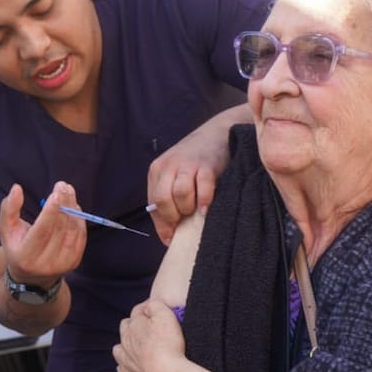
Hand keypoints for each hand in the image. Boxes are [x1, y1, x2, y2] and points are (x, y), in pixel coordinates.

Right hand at [0, 182, 86, 285]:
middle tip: (62, 185)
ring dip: (72, 208)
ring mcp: (62, 264)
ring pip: (71, 231)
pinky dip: (79, 219)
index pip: (41, 232)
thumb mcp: (6, 229)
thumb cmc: (17, 246)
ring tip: (68, 191)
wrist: (32, 276)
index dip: (49, 213)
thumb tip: (17, 188)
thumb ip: (9, 209)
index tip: (55, 194)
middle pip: (59, 229)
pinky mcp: (74, 261)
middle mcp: (45, 263)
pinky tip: (74, 206)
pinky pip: (80, 236)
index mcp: (26, 256)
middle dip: (63, 204)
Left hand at [113, 299, 186, 371]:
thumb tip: (149, 304)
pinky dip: (125, 369)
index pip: (138, 311)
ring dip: (125, 347)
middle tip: (150, 328)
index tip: (159, 311)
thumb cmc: (168, 346)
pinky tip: (132, 369)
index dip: (148, 309)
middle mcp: (126, 343)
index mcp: (134, 326)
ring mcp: (125, 362)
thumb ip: (155, 305)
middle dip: (134, 326)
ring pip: (119, 350)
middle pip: (125, 329)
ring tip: (136, 348)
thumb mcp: (165, 316)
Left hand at [147, 105, 250, 243]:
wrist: (218, 132)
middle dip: (173, 216)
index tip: (170, 238)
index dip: (161, 224)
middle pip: (162, 200)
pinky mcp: (208, 165)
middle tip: (185, 219)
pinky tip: (206, 207)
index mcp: (157, 170)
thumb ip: (169, 197)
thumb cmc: (196, 159)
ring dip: (188, 208)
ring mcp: (188, 164)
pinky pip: (203, 189)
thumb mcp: (176, 173)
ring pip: (180, 195)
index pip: (153, 204)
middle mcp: (169, 166)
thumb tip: (168, 235)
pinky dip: (204, 201)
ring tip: (196, 209)